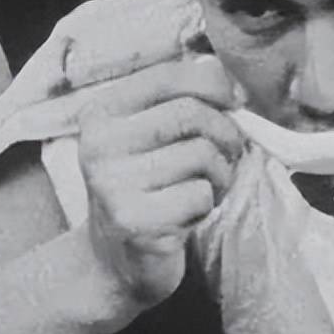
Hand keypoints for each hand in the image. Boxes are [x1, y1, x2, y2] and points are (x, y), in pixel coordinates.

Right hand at [74, 55, 244, 310]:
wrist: (115, 260)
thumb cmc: (144, 188)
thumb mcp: (148, 137)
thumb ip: (178, 101)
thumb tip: (221, 73)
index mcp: (101, 114)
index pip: (167, 76)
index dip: (213, 84)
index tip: (234, 102)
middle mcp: (99, 145)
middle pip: (190, 114)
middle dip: (225, 133)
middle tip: (230, 153)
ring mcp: (113, 184)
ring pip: (201, 154)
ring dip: (221, 173)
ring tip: (207, 187)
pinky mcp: (135, 221)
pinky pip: (199, 194)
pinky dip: (208, 204)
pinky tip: (191, 214)